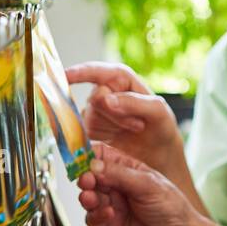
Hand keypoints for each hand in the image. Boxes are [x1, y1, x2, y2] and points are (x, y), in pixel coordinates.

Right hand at [65, 61, 184, 178]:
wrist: (158, 153)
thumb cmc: (161, 126)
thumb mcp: (157, 111)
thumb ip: (133, 102)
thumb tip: (105, 98)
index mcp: (121, 78)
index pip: (96, 71)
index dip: (79, 73)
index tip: (65, 75)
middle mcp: (105, 90)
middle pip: (95, 100)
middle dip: (115, 115)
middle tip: (138, 124)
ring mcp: (96, 110)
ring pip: (91, 117)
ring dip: (112, 127)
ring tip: (133, 129)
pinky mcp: (91, 128)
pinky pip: (88, 131)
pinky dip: (104, 136)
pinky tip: (119, 137)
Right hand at [78, 143, 226, 225]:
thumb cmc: (171, 207)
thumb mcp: (148, 184)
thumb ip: (119, 175)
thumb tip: (92, 165)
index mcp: (126, 170)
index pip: (100, 156)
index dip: (88, 155)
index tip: (80, 158)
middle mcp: (115, 187)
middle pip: (89, 177)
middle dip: (85, 178)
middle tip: (85, 180)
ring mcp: (110, 206)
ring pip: (88, 198)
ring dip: (87, 197)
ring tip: (91, 198)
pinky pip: (92, 220)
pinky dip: (96, 215)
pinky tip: (109, 214)